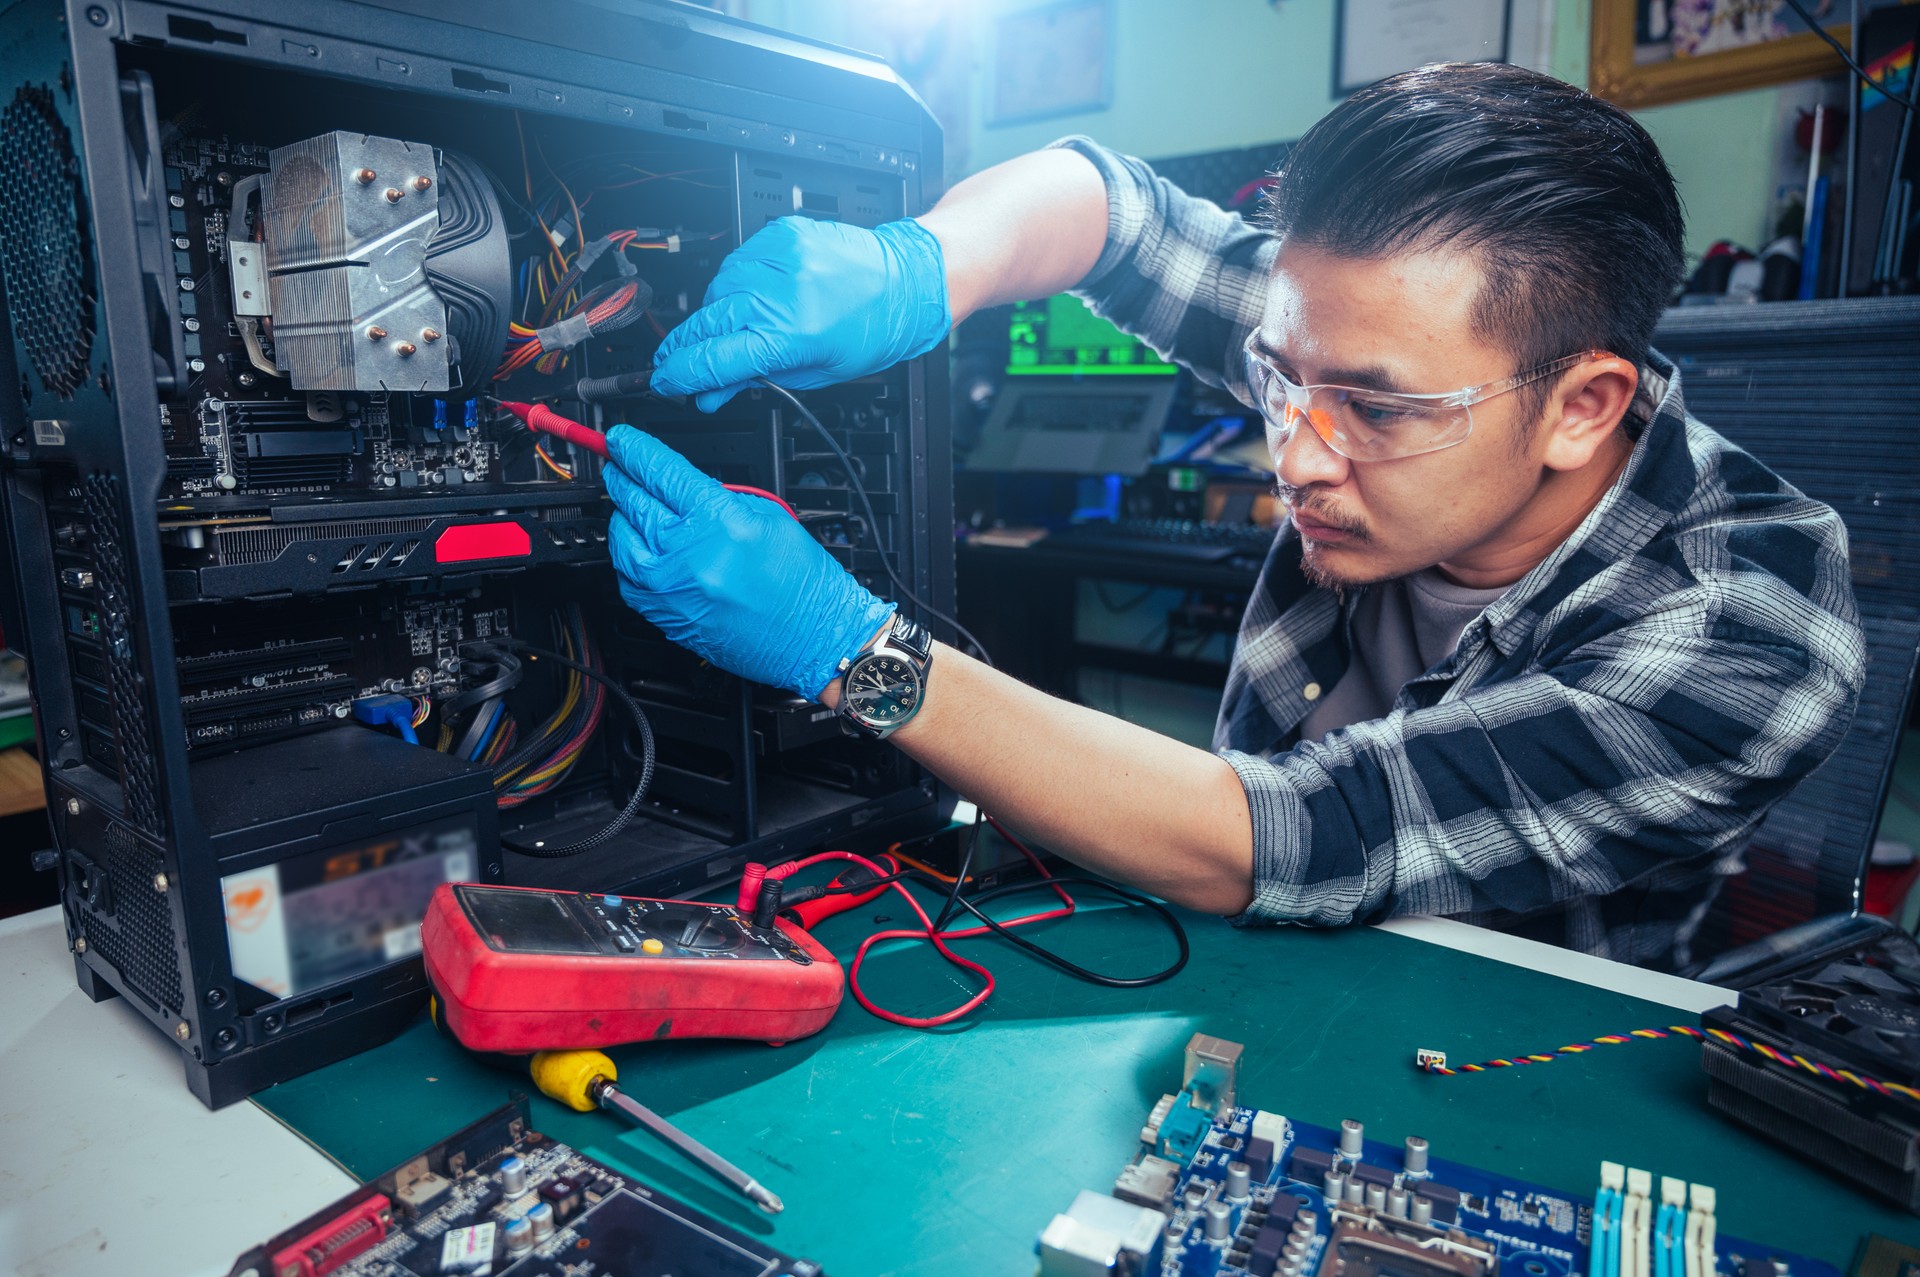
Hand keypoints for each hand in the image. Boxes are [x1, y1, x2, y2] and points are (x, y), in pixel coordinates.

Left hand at [602, 426, 894, 699]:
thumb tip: (682, 487)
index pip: (659, 471)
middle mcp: (689, 554)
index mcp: (718, 520)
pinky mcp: (667, 617)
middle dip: (621, 476)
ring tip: (628, 506)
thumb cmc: (802, 582)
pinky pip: (628, 580)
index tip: (619, 441)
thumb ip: (720, 498)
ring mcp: (673, 590)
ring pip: (622, 540)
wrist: (814, 636)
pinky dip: (628, 558)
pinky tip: (636, 548)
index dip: (633, 449)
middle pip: (633, 501)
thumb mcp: (768, 516)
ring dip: (621, 517)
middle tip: (616, 465)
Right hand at [649, 216, 949, 411]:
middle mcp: (780, 294)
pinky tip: (757, 295)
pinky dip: (739, 282)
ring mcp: (779, 258)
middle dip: (685, 347)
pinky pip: (738, 262)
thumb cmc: (873, 329)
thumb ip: (757, 380)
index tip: (666, 382)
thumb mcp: (816, 372)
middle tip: (675, 361)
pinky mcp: (782, 234)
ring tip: (740, 326)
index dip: (681, 375)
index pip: (714, 360)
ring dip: (717, 314)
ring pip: (718, 291)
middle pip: (707, 324)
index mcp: (790, 336)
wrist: (907, 279)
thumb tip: (711, 392)